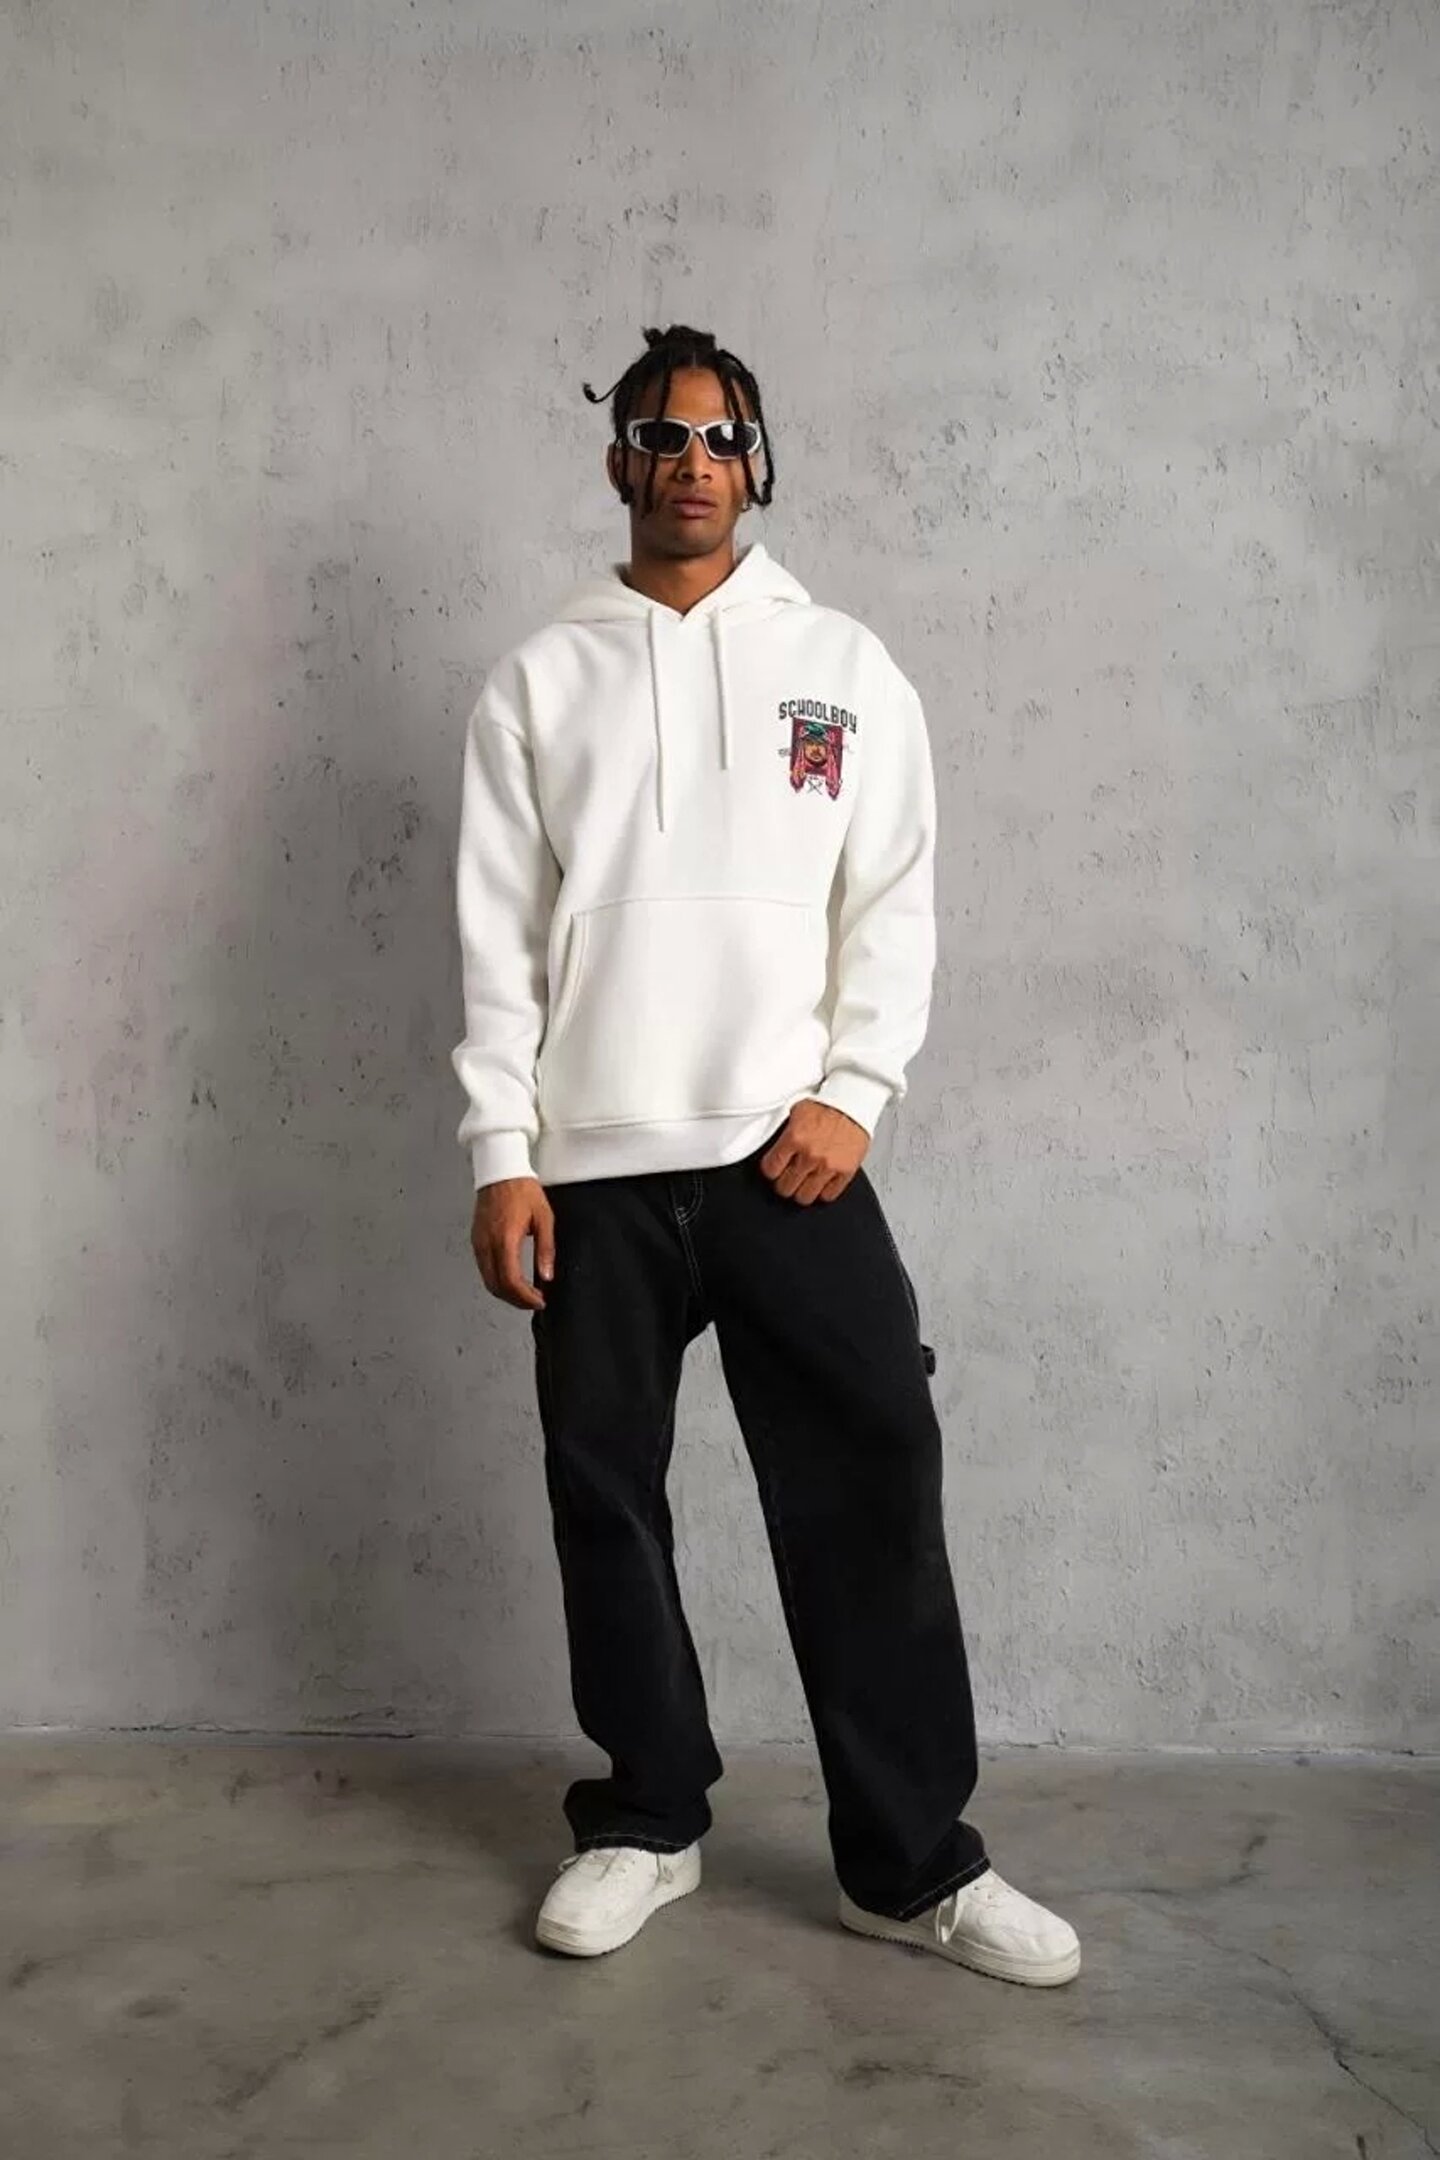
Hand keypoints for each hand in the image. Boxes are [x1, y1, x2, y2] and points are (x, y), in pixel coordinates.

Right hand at [471, 1177, 554, 1309]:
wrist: (500, 1172)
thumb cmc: (522, 1190)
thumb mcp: (544, 1218)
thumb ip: (546, 1248)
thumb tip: (546, 1274)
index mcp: (505, 1239)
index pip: (510, 1281)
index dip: (524, 1298)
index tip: (539, 1301)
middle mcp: (487, 1244)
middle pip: (496, 1286)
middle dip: (515, 1300)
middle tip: (533, 1302)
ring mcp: (479, 1243)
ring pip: (488, 1280)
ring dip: (506, 1292)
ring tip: (525, 1294)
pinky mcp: (476, 1241)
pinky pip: (484, 1269)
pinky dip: (497, 1280)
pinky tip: (512, 1279)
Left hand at [759, 1099, 868, 1204]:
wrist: (854, 1102)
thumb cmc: (827, 1105)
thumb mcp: (796, 1112)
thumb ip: (783, 1133)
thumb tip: (771, 1144)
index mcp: (794, 1138)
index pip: (770, 1169)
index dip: (771, 1170)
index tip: (774, 1169)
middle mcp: (810, 1154)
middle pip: (785, 1187)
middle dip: (784, 1183)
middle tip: (788, 1177)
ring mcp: (828, 1165)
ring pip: (805, 1196)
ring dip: (802, 1190)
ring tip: (804, 1183)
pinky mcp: (845, 1171)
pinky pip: (828, 1195)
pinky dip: (823, 1192)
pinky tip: (821, 1183)